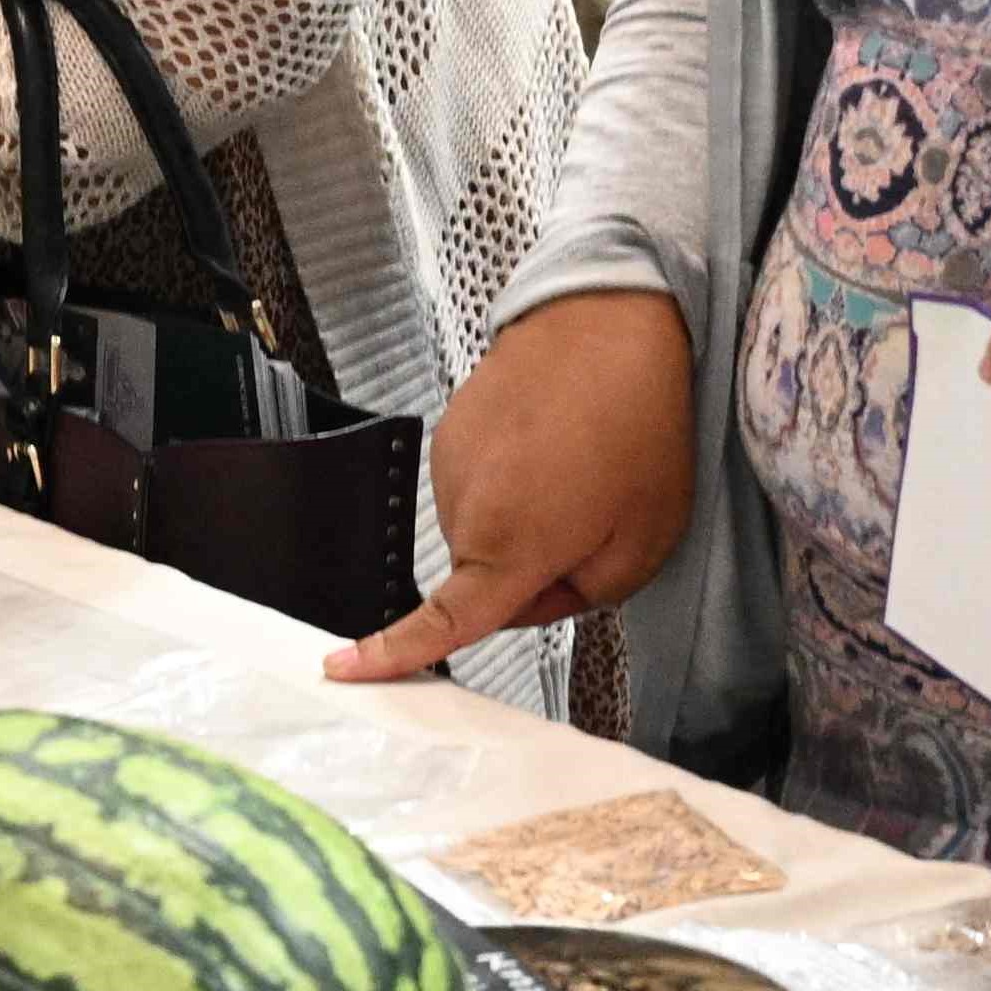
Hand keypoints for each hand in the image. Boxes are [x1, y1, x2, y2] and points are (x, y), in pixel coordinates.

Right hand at [336, 284, 697, 678]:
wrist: (610, 320)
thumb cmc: (638, 422)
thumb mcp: (647, 540)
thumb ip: (586, 595)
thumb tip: (538, 596)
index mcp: (509, 545)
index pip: (443, 621)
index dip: (391, 653)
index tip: (344, 670)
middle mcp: (464, 506)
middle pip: (487, 578)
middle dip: (539, 566)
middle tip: (598, 514)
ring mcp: (450, 463)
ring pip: (484, 530)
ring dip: (526, 517)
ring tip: (580, 466)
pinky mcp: (450, 432)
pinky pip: (479, 486)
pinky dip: (513, 479)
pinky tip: (555, 442)